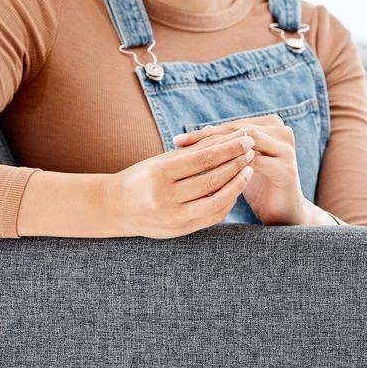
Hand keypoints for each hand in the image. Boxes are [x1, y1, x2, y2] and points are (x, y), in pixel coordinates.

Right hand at [105, 132, 254, 237]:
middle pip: (212, 180)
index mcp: (158, 174)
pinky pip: (212, 217)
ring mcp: (173, 217)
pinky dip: (227, 202)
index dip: (229, 149)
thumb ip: (195, 151)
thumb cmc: (142, 177)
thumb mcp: (162, 160)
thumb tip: (229, 136)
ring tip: (249, 169)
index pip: (203, 159)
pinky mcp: (180, 231)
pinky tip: (236, 189)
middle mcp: (165, 197)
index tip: (246, 139)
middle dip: (236, 164)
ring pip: (216, 201)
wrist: (114, 208)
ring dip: (237, 185)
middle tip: (252, 151)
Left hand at [174, 115, 309, 225]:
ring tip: (192, 161)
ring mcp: (287, 149)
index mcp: (271, 125)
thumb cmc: (258, 185)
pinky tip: (211, 176)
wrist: (284, 212)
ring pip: (245, 143)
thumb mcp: (239, 162)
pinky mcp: (287, 169)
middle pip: (237, 130)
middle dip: (206, 138)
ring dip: (218, 151)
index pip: (231, 124)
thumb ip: (224, 146)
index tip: (177, 140)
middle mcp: (282, 131)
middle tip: (180, 146)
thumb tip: (195, 132)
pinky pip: (255, 163)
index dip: (204, 131)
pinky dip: (232, 167)